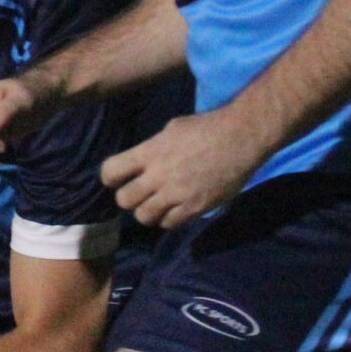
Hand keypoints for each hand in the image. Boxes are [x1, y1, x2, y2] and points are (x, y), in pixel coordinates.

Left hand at [102, 107, 267, 228]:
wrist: (239, 139)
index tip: (117, 178)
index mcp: (149, 152)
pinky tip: (175, 209)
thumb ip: (153, 148)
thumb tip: (144, 160)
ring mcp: (176, 194)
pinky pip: (169, 224)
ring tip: (156, 204)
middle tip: (138, 194)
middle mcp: (158, 176)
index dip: (110, 177)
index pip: (111, 171)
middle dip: (128, 198)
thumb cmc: (206, 127)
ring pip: (144, 217)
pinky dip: (168, 219)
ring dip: (147, 212)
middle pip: (124, 200)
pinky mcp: (195, 208)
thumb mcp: (171, 129)